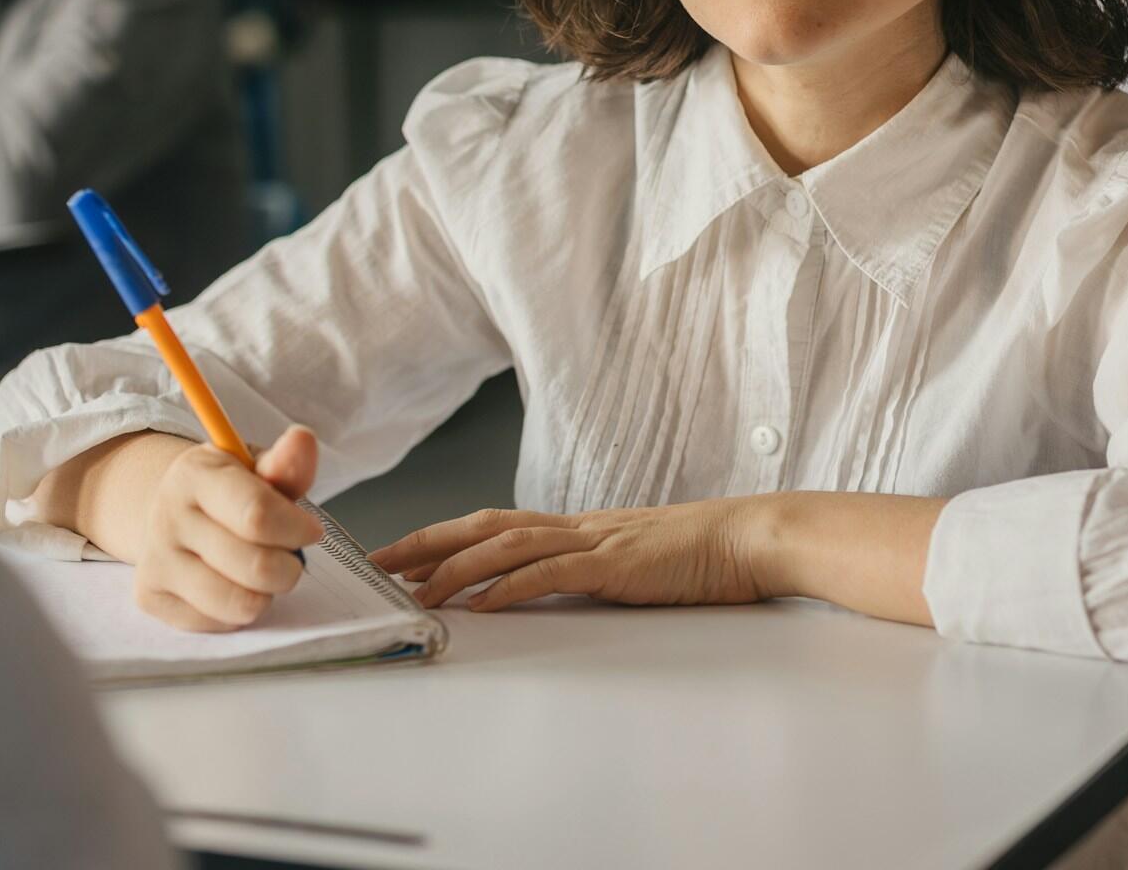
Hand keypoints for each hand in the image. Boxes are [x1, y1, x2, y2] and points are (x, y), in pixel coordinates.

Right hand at [133, 426, 324, 631]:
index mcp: (195, 474)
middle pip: (256, 567)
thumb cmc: (228, 491)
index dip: (296, 529)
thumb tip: (303, 439)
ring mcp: (154, 560)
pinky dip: (238, 610)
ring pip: (240, 603)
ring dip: (266, 593)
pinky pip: (220, 623)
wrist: (169, 512)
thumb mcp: (256, 468)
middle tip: (288, 557)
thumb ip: (286, 464)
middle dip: (289, 567)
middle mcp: (166, 516)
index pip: (256, 515)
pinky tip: (231, 584)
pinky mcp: (150, 597)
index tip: (311, 530)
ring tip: (261, 572)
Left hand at [367, 498, 771, 613]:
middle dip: (426, 543)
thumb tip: (541, 590)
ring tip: (417, 590)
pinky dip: (512, 586)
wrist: (748, 538)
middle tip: (378, 561)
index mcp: (575, 528)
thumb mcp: (628, 562)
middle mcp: (575, 527)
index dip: (441, 537)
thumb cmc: (696, 556)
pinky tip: (483, 601)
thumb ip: (585, 571)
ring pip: (507, 545)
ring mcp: (594, 541)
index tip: (397, 555)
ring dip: (456, 567)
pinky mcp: (615, 564)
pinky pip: (552, 572)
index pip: (492, 525)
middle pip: (483, 526)